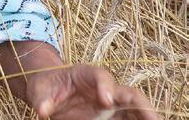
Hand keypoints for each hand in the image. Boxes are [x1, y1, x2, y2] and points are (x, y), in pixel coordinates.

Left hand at [26, 64, 158, 119]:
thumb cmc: (46, 87)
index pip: (101, 76)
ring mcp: (112, 104)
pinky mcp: (113, 116)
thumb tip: (42, 110)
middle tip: (151, 119)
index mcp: (86, 74)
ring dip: (147, 116)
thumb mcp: (38, 90)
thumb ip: (41, 98)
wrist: (49, 93)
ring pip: (136, 108)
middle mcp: (104, 88)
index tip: (106, 100)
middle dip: (141, 104)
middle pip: (129, 92)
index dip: (106, 86)